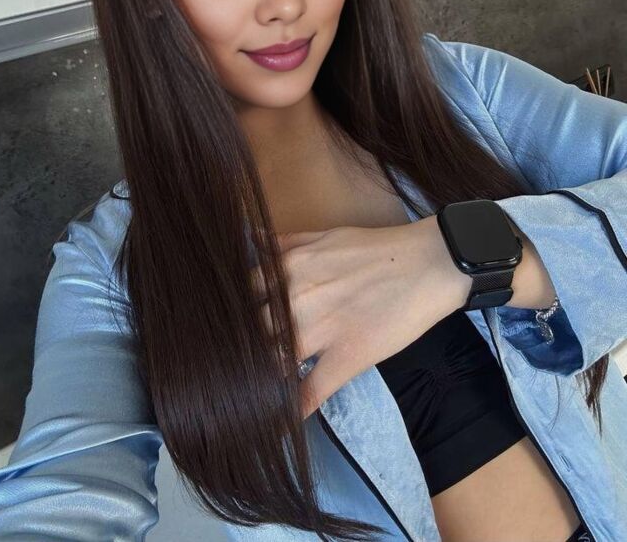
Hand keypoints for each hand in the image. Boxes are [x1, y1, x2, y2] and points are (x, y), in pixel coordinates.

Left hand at [251, 216, 468, 420]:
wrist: (427, 263)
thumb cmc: (377, 248)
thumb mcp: (324, 235)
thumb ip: (286, 243)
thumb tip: (253, 240)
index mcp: (288, 267)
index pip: (242, 294)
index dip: (234, 312)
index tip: (228, 325)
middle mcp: (294, 298)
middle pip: (251, 331)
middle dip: (242, 347)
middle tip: (234, 361)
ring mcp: (320, 330)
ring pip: (272, 362)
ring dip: (261, 377)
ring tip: (249, 390)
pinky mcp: (347, 356)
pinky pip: (312, 389)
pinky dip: (295, 407)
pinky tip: (282, 420)